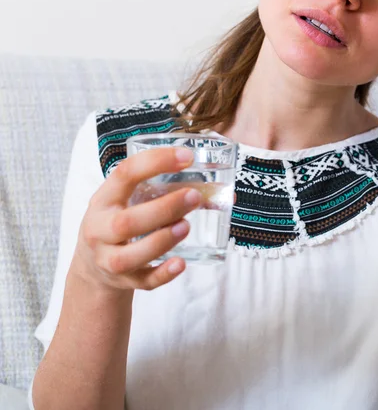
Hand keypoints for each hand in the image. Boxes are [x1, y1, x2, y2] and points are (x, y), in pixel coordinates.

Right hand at [71, 147, 203, 292]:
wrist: (93, 265)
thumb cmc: (121, 219)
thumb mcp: (130, 199)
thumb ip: (164, 191)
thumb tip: (223, 192)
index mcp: (105, 199)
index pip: (125, 174)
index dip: (155, 162)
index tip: (186, 156)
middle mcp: (100, 229)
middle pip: (126, 222)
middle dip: (163, 209)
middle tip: (194, 197)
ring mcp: (108, 259)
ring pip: (129, 256)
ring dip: (161, 241)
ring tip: (186, 226)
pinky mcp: (124, 281)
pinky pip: (142, 282)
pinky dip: (162, 275)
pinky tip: (180, 264)